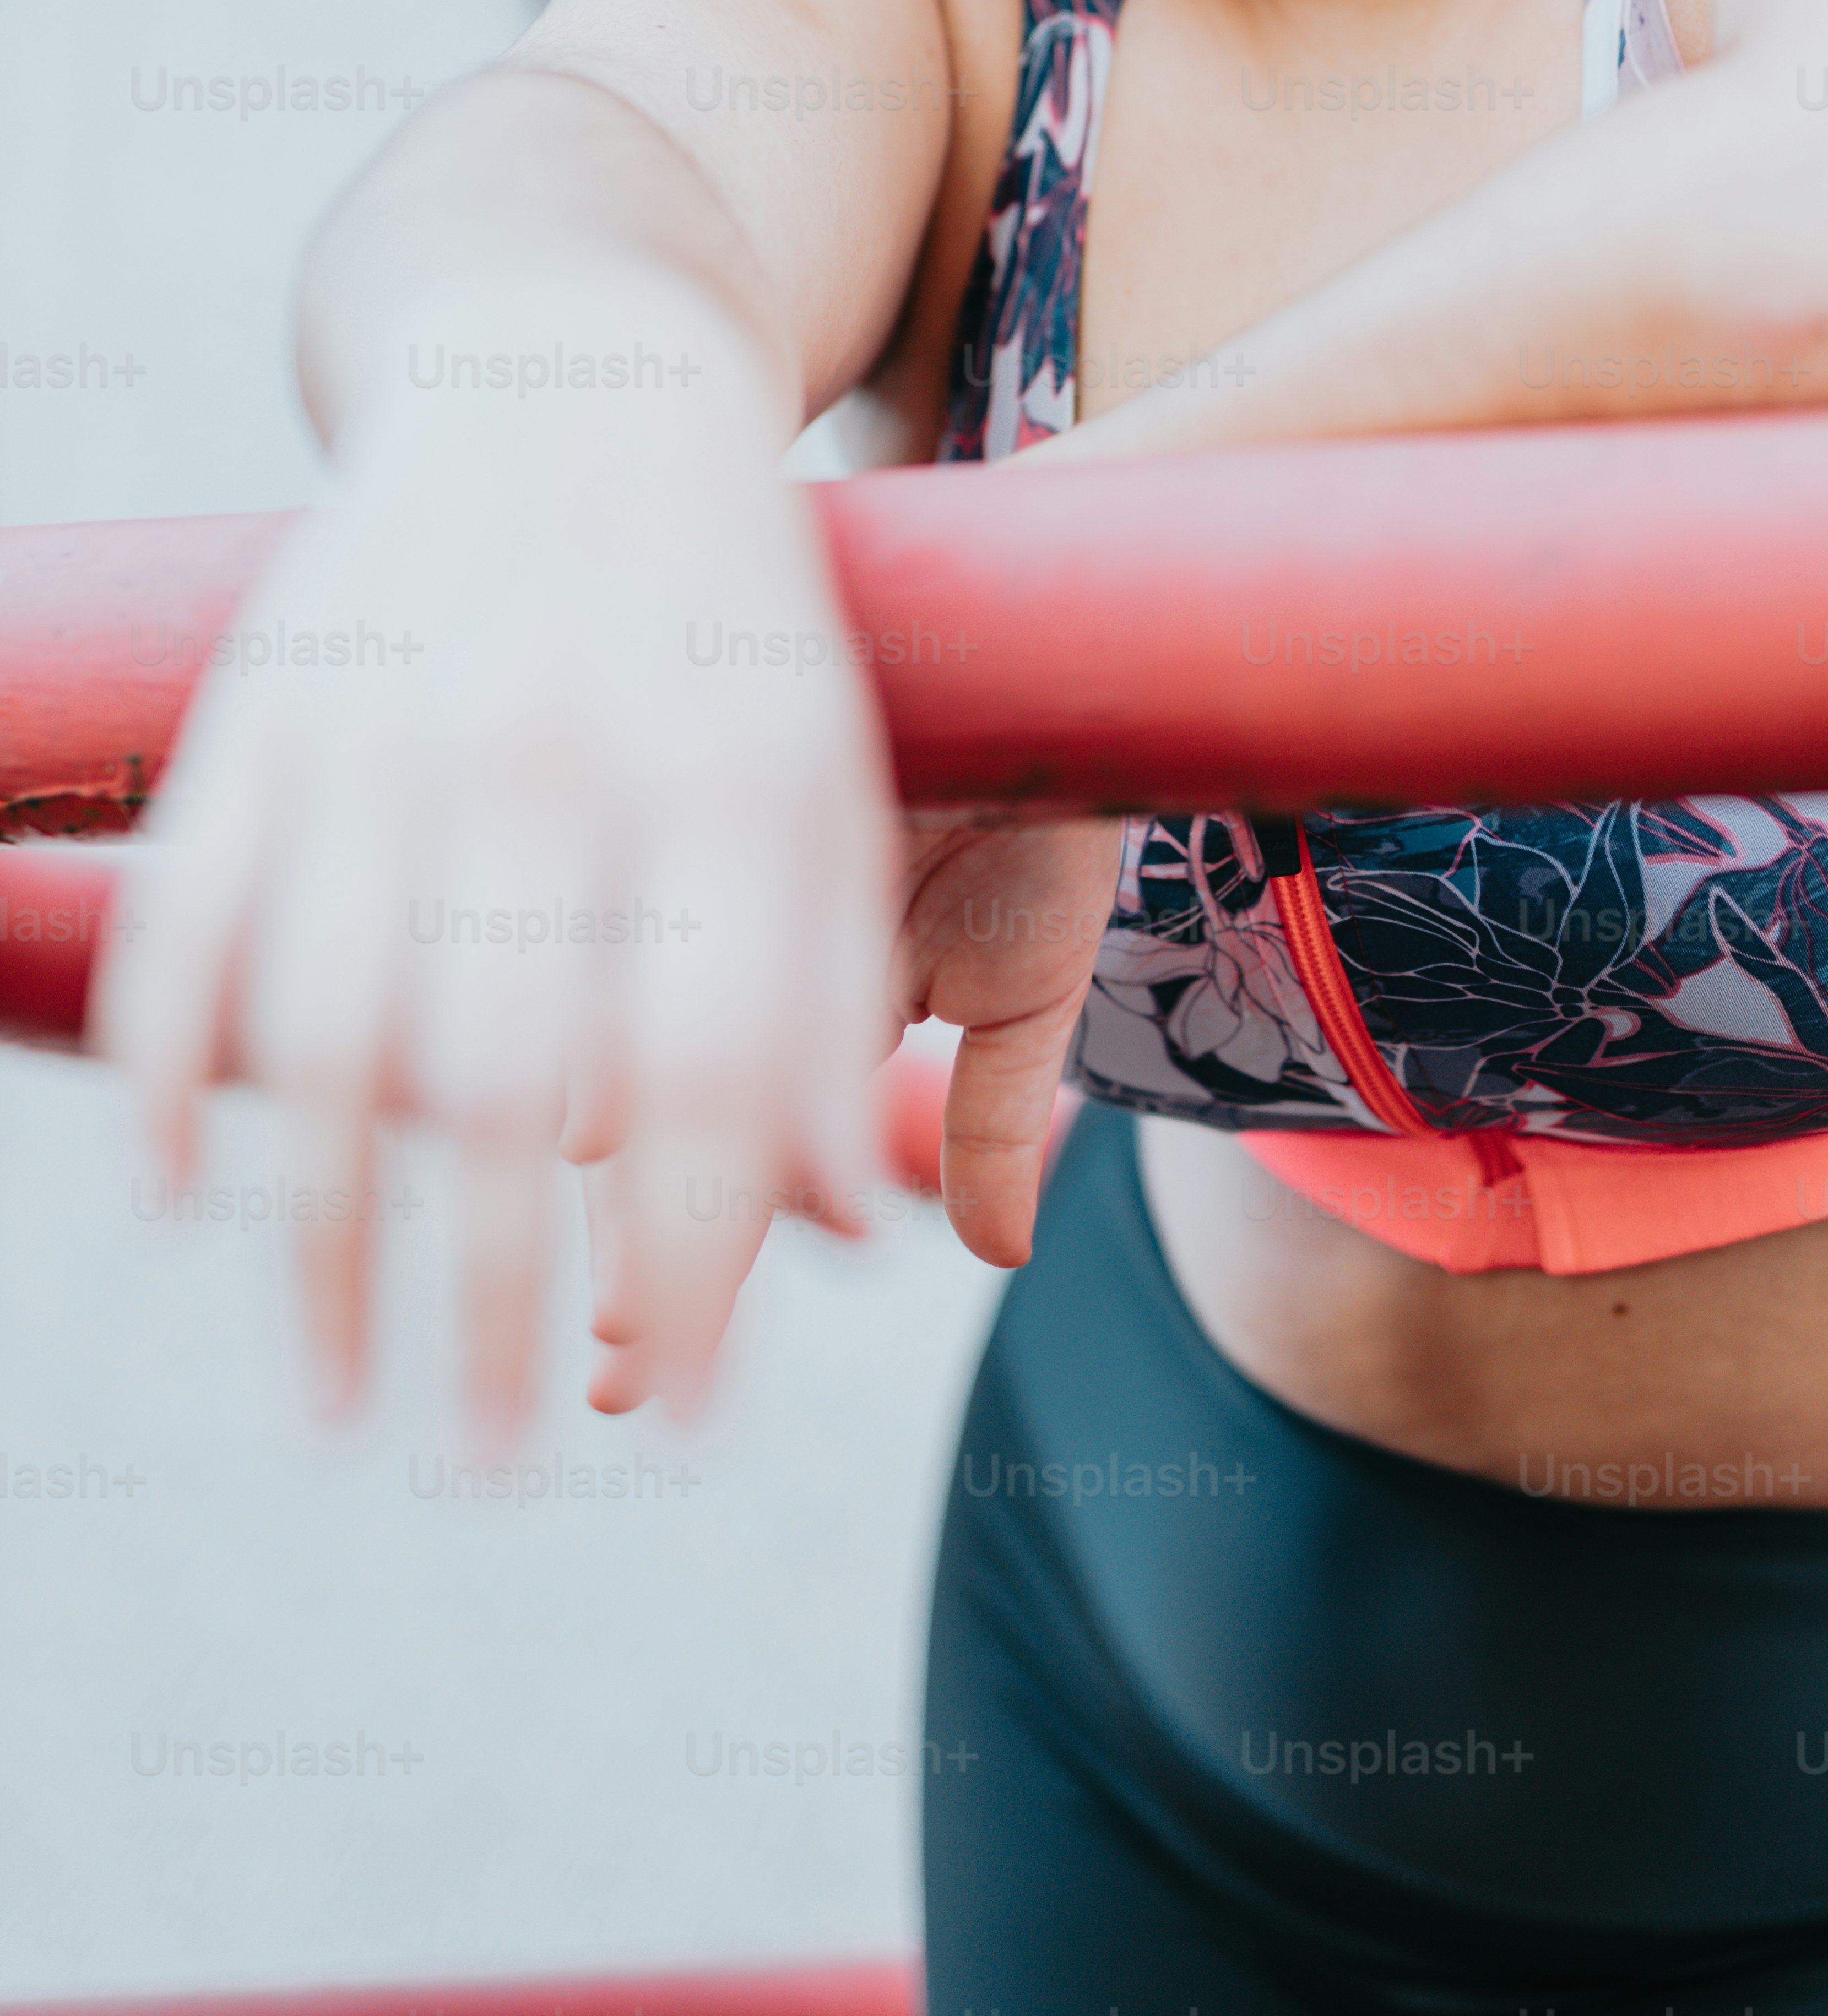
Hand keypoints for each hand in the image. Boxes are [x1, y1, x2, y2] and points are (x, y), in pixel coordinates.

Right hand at [91, 299, 900, 1444]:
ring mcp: (389, 730)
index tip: (689, 1413)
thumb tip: (853, 1231)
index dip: (696, 1262)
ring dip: (325, 1249)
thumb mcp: (830, 781)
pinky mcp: (264, 714)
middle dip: (492, 1310)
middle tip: (491, 1465)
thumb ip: (838, 994)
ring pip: (329, 1038)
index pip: (711, 1070)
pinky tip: (185, 1199)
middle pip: (505, 1087)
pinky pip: (194, 930)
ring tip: (344, 1401)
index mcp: (724, 776)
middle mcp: (553, 757)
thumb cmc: (729, 631)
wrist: (570, 388)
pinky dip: (173, 1079)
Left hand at [576, 816, 1121, 1409]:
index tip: (617, 1363)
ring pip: (632, 1047)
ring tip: (602, 1284)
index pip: (724, 1150)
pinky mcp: (714, 804)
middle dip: (634, 1251)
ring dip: (623, 1178)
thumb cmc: (1042, 808)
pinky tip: (580, 1113)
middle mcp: (736, 945)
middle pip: (656, 1123)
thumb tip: (992, 1255)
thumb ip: (994, 1113)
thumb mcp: (1027, 978)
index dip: (668, 1262)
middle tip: (605, 1362)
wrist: (1059, 652)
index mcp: (803, 990)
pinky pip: (635, 927)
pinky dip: (602, 1031)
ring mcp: (711, 878)